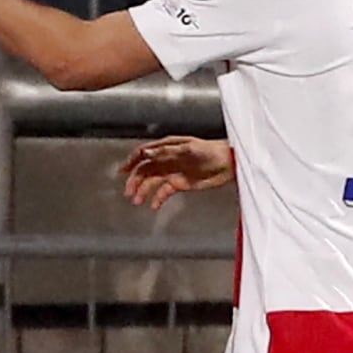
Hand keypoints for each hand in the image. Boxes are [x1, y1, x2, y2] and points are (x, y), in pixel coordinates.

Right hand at [118, 137, 234, 209]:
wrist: (230, 164)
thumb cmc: (212, 151)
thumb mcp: (188, 149)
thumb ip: (166, 152)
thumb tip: (146, 153)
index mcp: (168, 147)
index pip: (144, 153)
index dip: (131, 161)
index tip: (122, 171)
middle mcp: (167, 159)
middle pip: (144, 170)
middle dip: (135, 181)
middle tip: (128, 192)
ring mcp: (173, 172)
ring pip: (151, 182)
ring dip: (143, 191)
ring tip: (137, 201)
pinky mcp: (180, 184)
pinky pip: (164, 192)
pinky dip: (157, 199)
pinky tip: (153, 206)